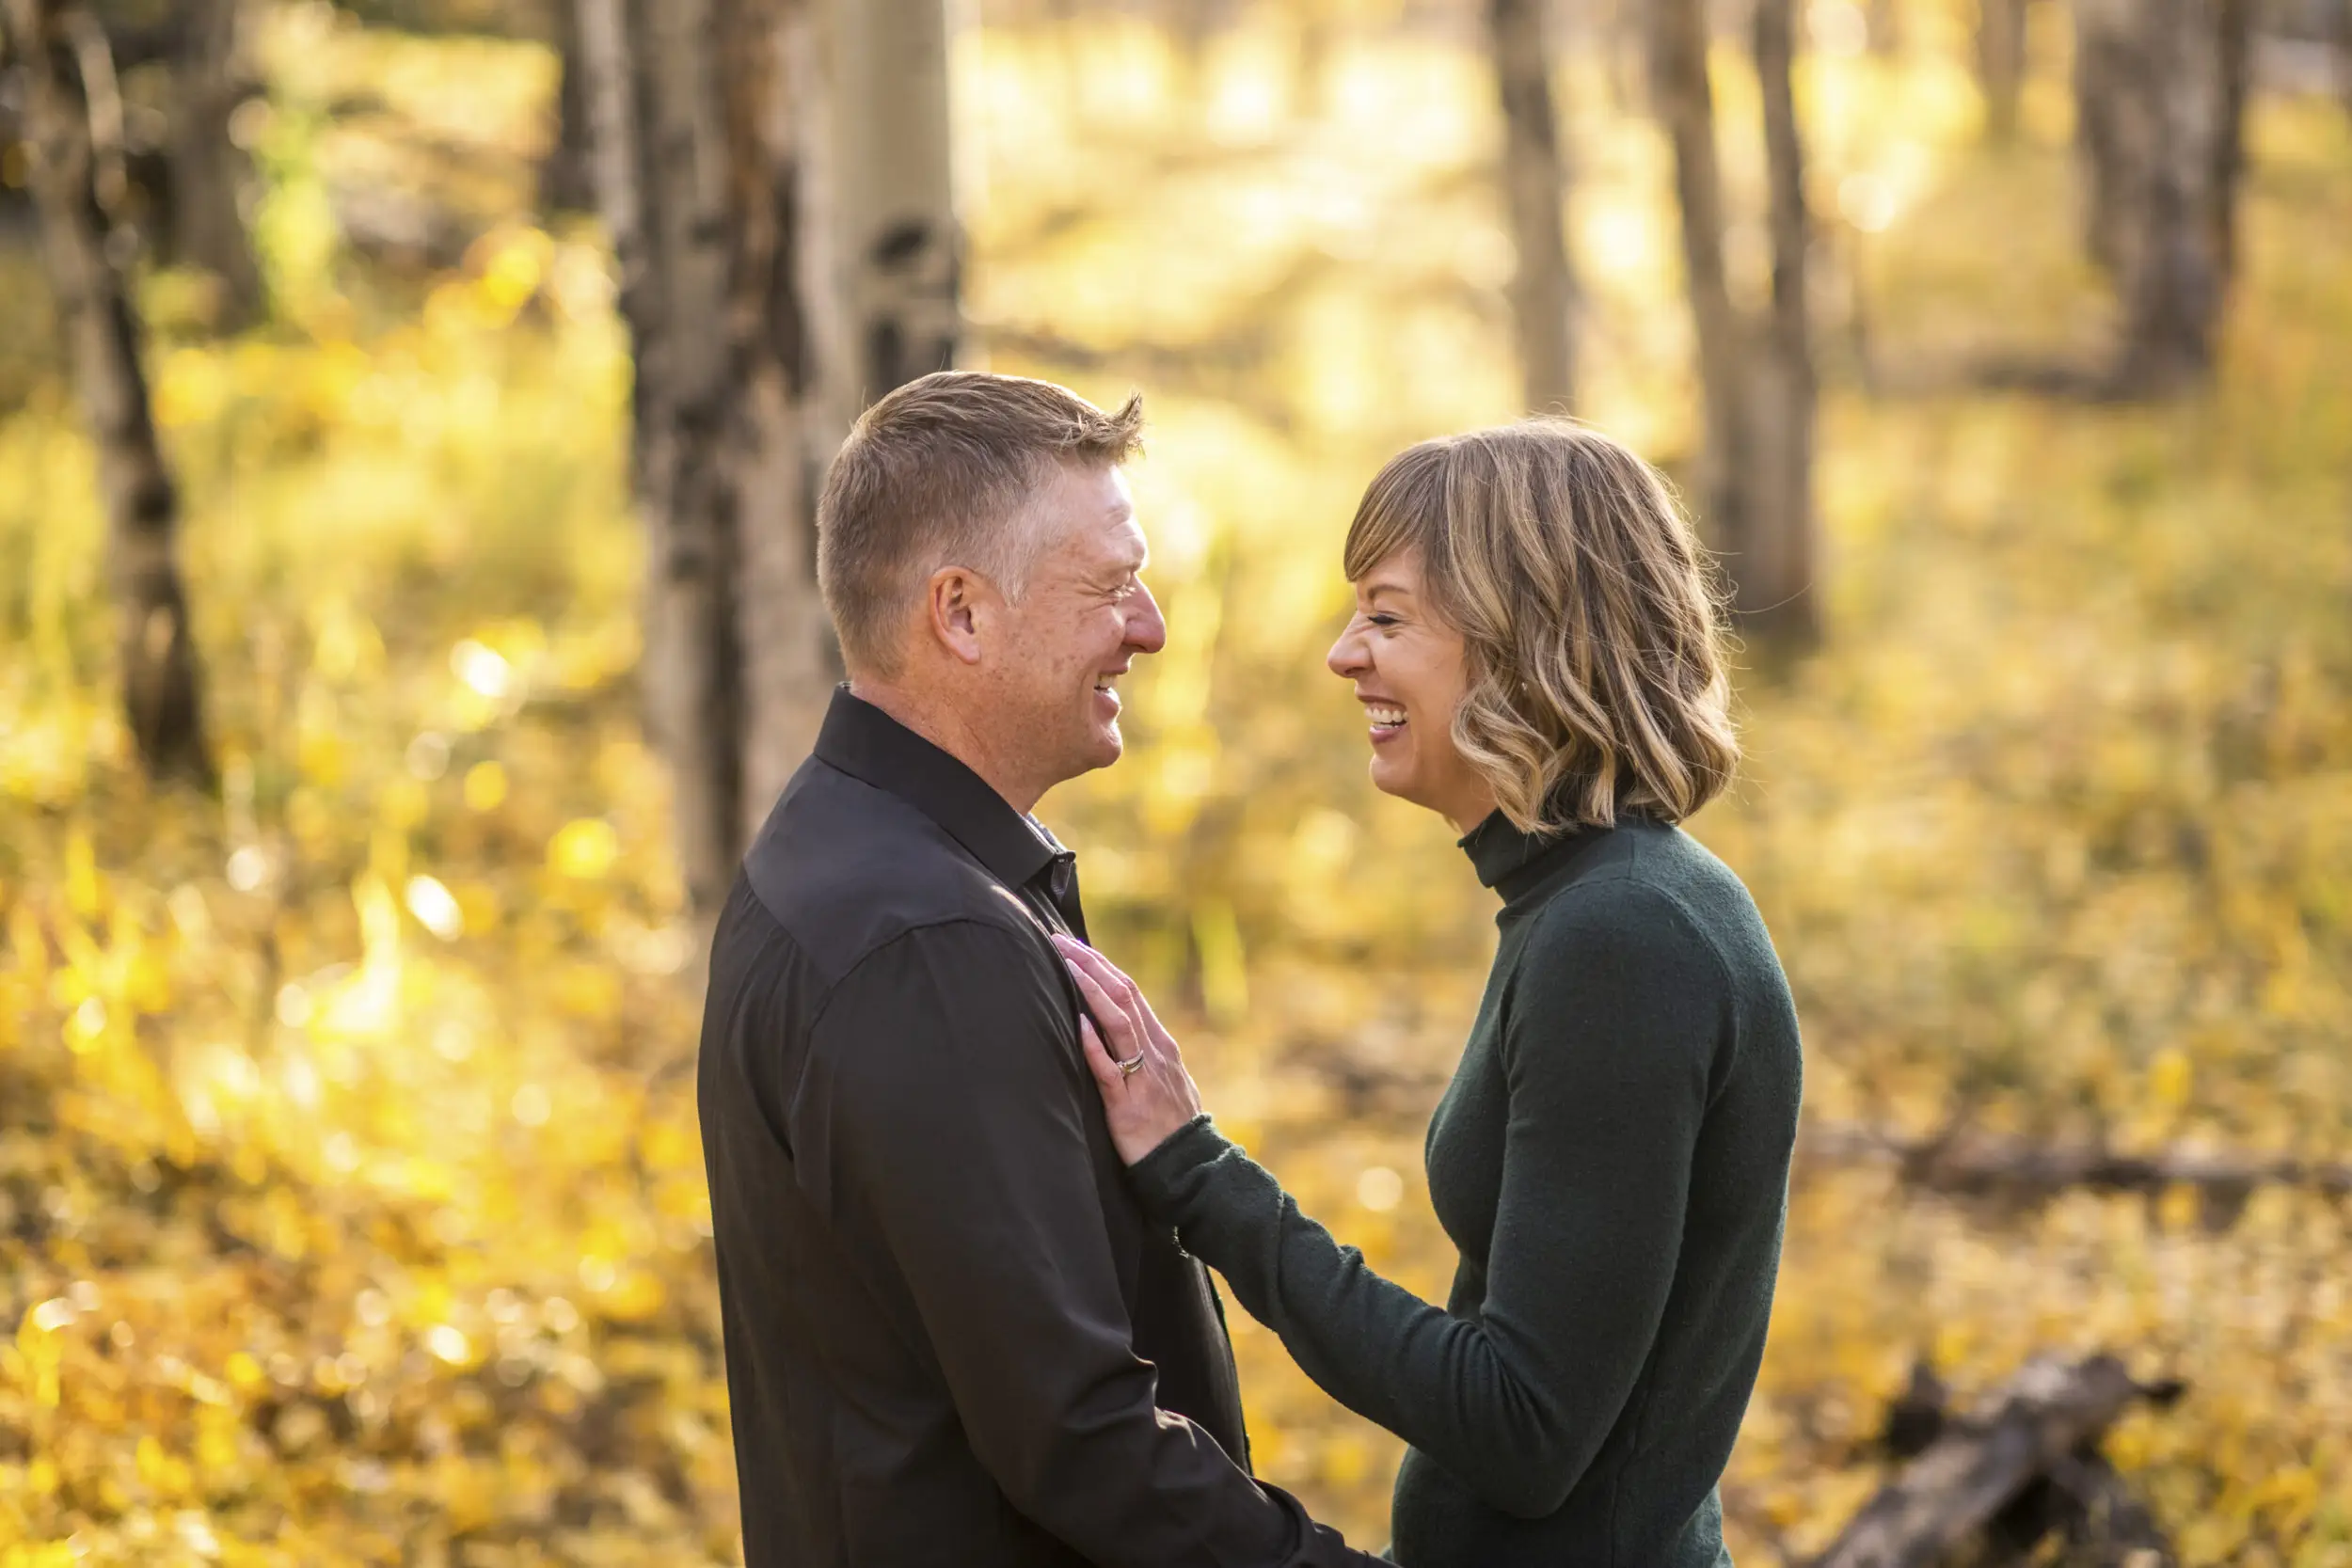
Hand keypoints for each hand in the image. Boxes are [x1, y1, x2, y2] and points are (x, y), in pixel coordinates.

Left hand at [1052, 933, 1204, 1166]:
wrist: (1192, 1167)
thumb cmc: (1172, 1127)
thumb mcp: (1164, 1082)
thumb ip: (1144, 1056)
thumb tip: (1117, 1036)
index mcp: (1161, 1045)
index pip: (1130, 993)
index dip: (1103, 966)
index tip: (1076, 946)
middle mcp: (1155, 1053)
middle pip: (1123, 997)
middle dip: (1091, 966)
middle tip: (1060, 942)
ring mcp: (1144, 1077)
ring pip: (1118, 1023)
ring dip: (1090, 990)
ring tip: (1065, 966)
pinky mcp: (1129, 1105)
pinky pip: (1110, 1070)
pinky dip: (1094, 1045)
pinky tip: (1079, 1025)